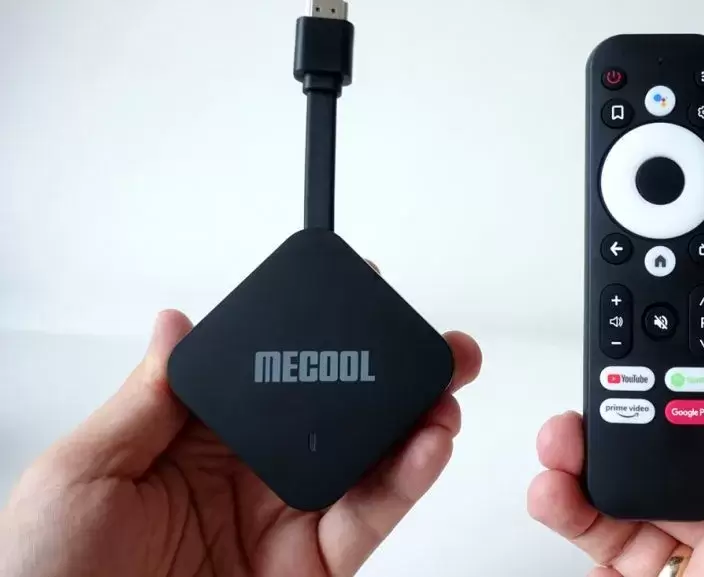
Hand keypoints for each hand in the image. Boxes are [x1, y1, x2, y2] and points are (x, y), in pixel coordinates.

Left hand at [0, 285, 481, 576]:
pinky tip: (426, 445)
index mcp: (194, 440)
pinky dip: (407, 481)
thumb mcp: (81, 472)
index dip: (320, 339)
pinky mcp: (313, 567)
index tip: (358, 299)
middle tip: (433, 342)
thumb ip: (145, 399)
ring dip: (416, 421)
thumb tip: (178, 321)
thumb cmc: (46, 576)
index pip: (275, 375)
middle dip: (391, 374)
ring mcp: (286, 521)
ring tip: (444, 387)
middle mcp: (251, 475)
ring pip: (369, 462)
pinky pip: (369, 519)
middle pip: (337, 414)